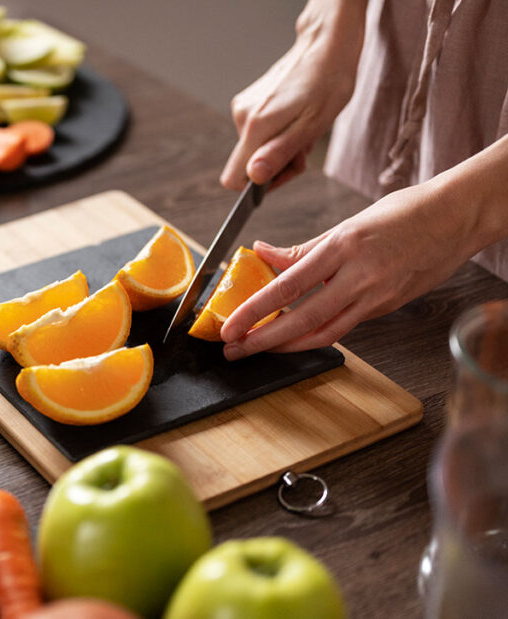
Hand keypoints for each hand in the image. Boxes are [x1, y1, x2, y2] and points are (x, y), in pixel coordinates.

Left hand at [219, 184, 479, 359]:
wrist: (458, 217)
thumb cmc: (404, 213)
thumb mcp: (348, 223)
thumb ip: (303, 248)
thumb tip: (262, 253)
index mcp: (343, 248)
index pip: (288, 286)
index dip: (256, 309)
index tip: (230, 324)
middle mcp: (359, 276)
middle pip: (303, 320)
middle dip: (263, 340)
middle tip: (234, 349)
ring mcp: (376, 296)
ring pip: (324, 332)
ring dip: (286, 346)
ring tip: (256, 349)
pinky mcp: (387, 308)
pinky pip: (344, 326)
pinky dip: (315, 334)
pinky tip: (293, 337)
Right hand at [220, 0, 365, 190]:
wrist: (326, 46)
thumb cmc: (328, 83)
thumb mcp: (312, 126)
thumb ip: (280, 154)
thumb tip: (254, 178)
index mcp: (256, 126)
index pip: (234, 178)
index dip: (258, 186)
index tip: (283, 173)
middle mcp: (242, 117)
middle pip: (249, 164)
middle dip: (278, 164)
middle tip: (304, 148)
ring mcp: (244, 108)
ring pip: (255, 148)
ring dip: (281, 147)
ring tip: (304, 129)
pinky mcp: (249, 102)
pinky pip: (257, 133)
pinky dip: (278, 133)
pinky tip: (296, 118)